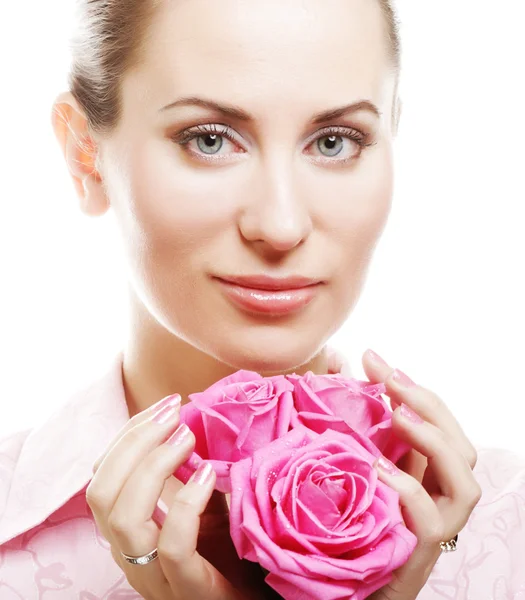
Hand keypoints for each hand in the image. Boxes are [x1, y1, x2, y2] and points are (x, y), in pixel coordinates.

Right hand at [86, 395, 246, 599]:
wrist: (251, 595)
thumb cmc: (226, 546)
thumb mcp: (199, 500)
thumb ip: (184, 470)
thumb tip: (184, 419)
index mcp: (128, 526)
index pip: (103, 475)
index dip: (128, 434)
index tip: (165, 404)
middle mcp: (129, 552)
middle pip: (101, 493)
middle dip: (134, 442)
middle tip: (173, 414)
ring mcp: (154, 576)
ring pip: (124, 519)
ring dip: (153, 465)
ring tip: (187, 438)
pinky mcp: (188, 590)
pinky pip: (173, 548)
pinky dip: (186, 504)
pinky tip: (206, 475)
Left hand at [361, 350, 481, 599]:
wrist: (337, 586)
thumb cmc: (343, 514)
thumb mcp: (346, 455)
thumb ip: (345, 412)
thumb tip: (336, 360)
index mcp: (424, 472)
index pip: (436, 423)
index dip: (413, 388)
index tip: (375, 359)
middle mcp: (437, 497)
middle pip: (460, 446)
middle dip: (428, 405)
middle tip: (390, 380)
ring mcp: (433, 527)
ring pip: (464, 484)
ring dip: (434, 443)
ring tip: (398, 416)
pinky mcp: (417, 554)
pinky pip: (429, 523)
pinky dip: (409, 491)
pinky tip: (379, 469)